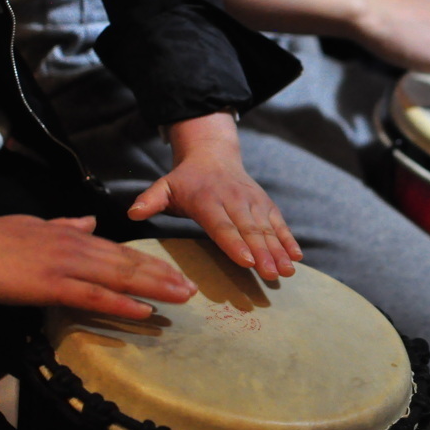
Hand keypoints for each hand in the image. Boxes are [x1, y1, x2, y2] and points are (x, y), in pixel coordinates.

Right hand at [0, 197, 197, 319]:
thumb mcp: (38, 225)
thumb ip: (67, 225)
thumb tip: (89, 222)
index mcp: (76, 236)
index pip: (123, 251)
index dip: (152, 263)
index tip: (176, 272)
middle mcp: (79, 248)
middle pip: (130, 264)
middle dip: (164, 277)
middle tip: (193, 289)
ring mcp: (68, 266)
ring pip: (121, 278)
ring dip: (155, 289)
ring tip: (182, 298)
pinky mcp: (52, 285)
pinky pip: (95, 297)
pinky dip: (122, 304)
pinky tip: (144, 311)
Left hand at [128, 112, 301, 280]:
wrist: (213, 155)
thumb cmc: (186, 180)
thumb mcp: (164, 186)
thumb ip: (149, 200)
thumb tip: (132, 213)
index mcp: (207, 200)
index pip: (222, 225)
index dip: (235, 244)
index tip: (247, 262)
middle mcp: (234, 200)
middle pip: (249, 230)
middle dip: (263, 253)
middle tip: (271, 273)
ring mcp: (252, 202)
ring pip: (267, 229)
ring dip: (279, 250)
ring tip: (287, 270)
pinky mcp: (265, 204)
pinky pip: (279, 223)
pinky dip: (289, 239)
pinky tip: (297, 256)